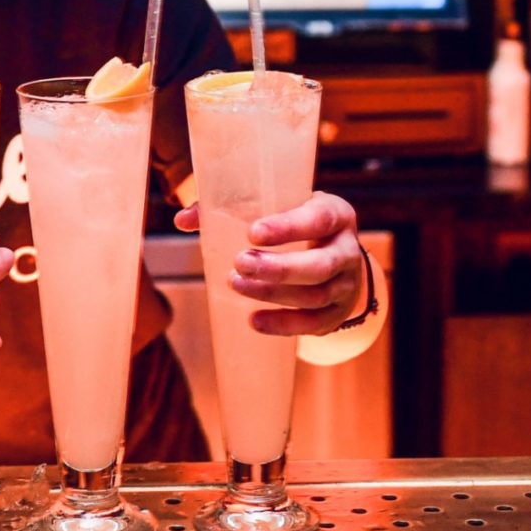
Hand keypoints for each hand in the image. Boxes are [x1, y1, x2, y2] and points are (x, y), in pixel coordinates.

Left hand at [174, 191, 365, 336]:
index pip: (318, 219)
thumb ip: (232, 207)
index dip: (288, 228)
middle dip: (278, 268)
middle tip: (239, 263)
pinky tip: (254, 320)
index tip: (252, 232)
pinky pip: (314, 324)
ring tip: (236, 284)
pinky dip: (284, 324)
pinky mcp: (337, 312)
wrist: (336, 251)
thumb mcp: (280, 205)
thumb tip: (184, 219)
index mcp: (336, 214)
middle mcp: (347, 249)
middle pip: (319, 265)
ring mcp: (346, 284)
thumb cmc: (298, 222)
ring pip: (314, 295)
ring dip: (273, 294)